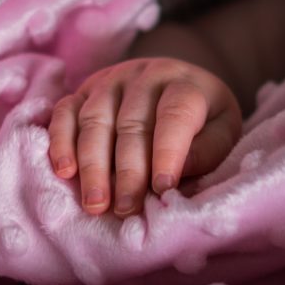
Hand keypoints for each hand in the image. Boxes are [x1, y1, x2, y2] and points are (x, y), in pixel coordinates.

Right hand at [47, 57, 241, 215]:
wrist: (178, 82)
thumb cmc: (203, 118)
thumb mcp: (222, 131)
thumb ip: (205, 152)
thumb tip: (171, 179)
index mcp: (185, 84)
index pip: (175, 115)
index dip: (168, 152)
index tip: (163, 188)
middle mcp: (146, 75)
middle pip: (131, 123)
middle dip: (128, 171)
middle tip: (125, 208)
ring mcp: (111, 79)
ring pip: (94, 119)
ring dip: (92, 164)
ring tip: (95, 203)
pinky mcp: (85, 88)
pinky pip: (66, 111)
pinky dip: (61, 141)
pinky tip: (64, 171)